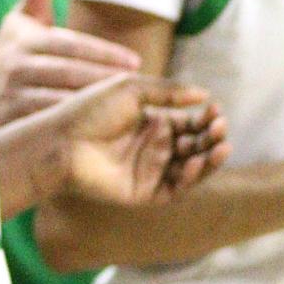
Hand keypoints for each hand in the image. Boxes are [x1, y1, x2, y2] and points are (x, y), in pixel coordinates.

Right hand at [0, 0, 141, 127]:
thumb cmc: (14, 56)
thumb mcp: (20, 24)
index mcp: (23, 41)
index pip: (68, 44)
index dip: (102, 53)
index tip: (135, 62)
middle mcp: (15, 67)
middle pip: (68, 73)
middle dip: (106, 80)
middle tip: (143, 89)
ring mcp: (11, 96)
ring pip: (61, 102)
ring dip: (98, 108)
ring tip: (132, 112)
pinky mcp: (12, 124)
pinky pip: (50, 128)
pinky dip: (78, 130)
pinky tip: (107, 134)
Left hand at [46, 73, 228, 205]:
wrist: (61, 141)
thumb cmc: (89, 110)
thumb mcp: (130, 90)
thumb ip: (167, 91)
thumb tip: (205, 92)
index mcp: (149, 123)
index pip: (188, 124)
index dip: (205, 118)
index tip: (216, 108)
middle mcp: (152, 148)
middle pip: (194, 146)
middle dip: (211, 136)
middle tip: (221, 126)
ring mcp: (150, 171)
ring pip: (191, 168)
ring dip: (209, 157)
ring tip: (221, 144)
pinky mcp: (145, 192)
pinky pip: (176, 188)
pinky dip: (191, 177)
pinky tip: (195, 161)